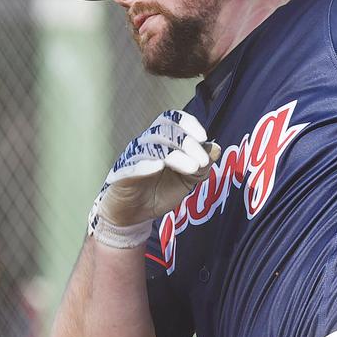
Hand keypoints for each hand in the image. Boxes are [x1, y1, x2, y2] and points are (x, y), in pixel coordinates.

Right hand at [88, 110, 220, 246]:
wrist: (135, 215)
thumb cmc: (160, 191)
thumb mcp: (188, 180)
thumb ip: (202, 165)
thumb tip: (216, 148)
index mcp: (161, 141)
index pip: (171, 120)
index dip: (187, 123)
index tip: (203, 136)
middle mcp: (145, 145)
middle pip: (164, 132)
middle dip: (187, 143)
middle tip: (202, 161)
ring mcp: (132, 158)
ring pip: (151, 147)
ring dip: (175, 156)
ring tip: (192, 168)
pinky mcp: (121, 175)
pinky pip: (131, 166)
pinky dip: (145, 165)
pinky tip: (158, 166)